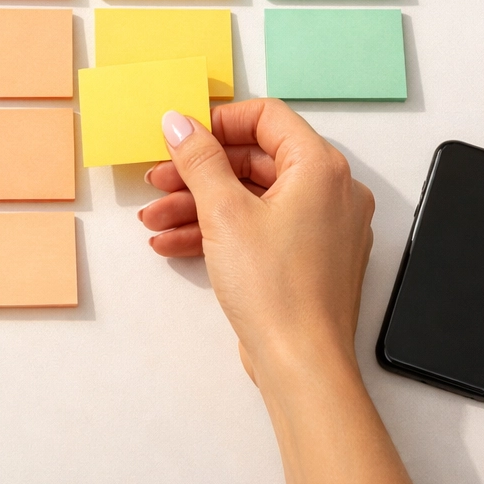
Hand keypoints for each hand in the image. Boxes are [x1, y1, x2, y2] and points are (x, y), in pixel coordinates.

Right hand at [138, 102, 414, 483]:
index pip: (267, 117)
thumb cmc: (277, 290)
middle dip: (197, 172)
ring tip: (155, 219)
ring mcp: (320, 226)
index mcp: (320, 168)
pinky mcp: (305, 256)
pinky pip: (257, 226)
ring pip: (249, 196)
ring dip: (197, 204)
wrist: (300, 365)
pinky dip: (217, 230)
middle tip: (159, 178)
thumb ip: (199, 158)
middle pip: (252, 159)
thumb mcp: (223, 211)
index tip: (184, 135)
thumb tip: (181, 122)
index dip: (219, 122)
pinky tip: (173, 242)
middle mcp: (328, 191)